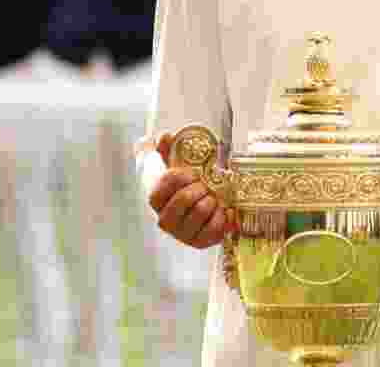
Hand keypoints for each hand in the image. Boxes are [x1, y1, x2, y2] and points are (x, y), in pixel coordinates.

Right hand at [148, 132, 234, 249]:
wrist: (203, 214)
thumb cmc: (186, 189)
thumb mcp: (174, 168)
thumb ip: (164, 151)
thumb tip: (163, 136)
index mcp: (156, 200)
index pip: (167, 181)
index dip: (184, 174)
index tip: (193, 174)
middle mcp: (165, 220)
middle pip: (185, 198)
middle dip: (201, 188)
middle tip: (207, 186)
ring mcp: (182, 234)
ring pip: (201, 210)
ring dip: (212, 200)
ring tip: (213, 199)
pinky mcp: (200, 242)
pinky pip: (215, 227)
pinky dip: (223, 215)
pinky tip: (222, 211)